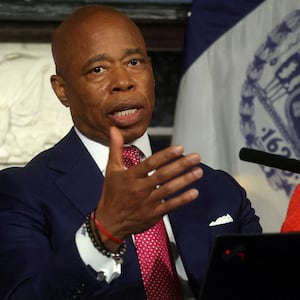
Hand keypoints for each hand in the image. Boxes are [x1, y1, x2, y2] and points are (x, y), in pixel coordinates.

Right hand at [94, 126, 201, 248]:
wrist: (109, 222)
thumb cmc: (111, 194)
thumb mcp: (111, 170)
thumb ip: (116, 148)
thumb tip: (114, 130)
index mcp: (130, 176)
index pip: (150, 163)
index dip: (166, 155)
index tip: (179, 148)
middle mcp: (140, 188)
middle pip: (163, 175)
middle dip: (181, 165)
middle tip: (195, 157)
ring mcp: (147, 202)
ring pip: (168, 189)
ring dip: (185, 180)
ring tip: (198, 171)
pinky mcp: (153, 214)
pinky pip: (169, 206)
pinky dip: (182, 200)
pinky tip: (193, 192)